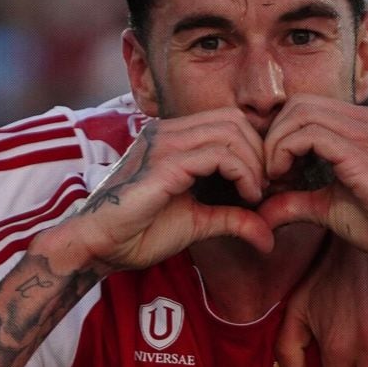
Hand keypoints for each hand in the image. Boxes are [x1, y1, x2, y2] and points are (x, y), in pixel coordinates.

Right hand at [47, 108, 274, 275]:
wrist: (98, 246)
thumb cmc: (137, 233)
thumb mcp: (197, 222)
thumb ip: (231, 218)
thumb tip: (269, 237)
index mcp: (170, 138)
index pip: (227, 122)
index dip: (253, 150)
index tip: (262, 186)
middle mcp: (166, 132)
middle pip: (234, 120)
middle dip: (259, 153)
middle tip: (264, 189)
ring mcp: (163, 144)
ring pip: (231, 132)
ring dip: (254, 164)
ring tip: (255, 195)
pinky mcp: (164, 164)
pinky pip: (219, 154)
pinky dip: (243, 173)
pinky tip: (247, 197)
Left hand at [258, 94, 367, 274]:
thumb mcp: (328, 208)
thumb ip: (294, 202)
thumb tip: (260, 212)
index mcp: (360, 126)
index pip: (304, 108)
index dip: (279, 135)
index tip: (273, 172)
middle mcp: (364, 120)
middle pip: (298, 104)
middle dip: (272, 136)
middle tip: (269, 172)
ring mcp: (366, 132)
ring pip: (299, 113)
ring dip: (275, 145)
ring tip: (275, 177)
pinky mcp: (362, 152)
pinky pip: (309, 135)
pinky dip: (285, 152)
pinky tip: (283, 179)